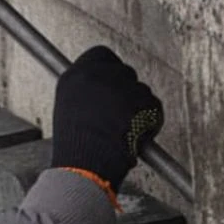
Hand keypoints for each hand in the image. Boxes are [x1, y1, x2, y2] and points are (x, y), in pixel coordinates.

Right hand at [50, 45, 165, 191]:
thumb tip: (100, 85)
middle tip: (120, 116)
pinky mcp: (140, 102)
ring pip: (142, 91)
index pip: (102, 55)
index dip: (112, 71)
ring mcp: (120, 87)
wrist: (85, 168)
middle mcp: (97, 75)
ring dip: (139, 109)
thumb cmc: (76, 146)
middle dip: (128, 93)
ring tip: (125, 130)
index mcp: (76, 75)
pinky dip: (152, 121)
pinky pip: (154, 106)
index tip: (114, 85)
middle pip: (125, 73)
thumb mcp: (69, 107)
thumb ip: (85, 89)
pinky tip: (136, 136)